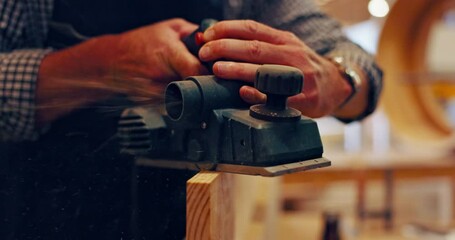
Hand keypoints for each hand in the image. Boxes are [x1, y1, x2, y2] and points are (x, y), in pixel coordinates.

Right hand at [37, 18, 206, 123]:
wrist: (110, 62)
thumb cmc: (139, 43)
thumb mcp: (167, 28)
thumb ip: (191, 33)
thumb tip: (211, 40)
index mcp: (169, 54)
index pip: (199, 71)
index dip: (210, 74)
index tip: (216, 73)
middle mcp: (163, 75)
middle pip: (194, 88)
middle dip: (201, 85)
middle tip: (205, 80)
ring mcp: (156, 92)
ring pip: (185, 98)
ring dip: (189, 93)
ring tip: (183, 82)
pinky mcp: (152, 104)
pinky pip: (173, 104)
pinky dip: (177, 98)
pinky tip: (172, 89)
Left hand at [198, 20, 356, 117]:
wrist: (335, 86)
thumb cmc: (301, 67)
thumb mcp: (284, 48)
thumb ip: (258, 45)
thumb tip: (218, 42)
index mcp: (284, 40)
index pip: (251, 28)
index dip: (226, 30)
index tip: (206, 36)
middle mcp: (292, 54)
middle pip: (254, 47)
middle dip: (224, 48)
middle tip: (204, 53)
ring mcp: (299, 76)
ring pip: (264, 69)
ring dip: (236, 69)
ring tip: (216, 69)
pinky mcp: (304, 98)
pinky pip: (278, 96)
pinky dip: (257, 93)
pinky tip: (242, 92)